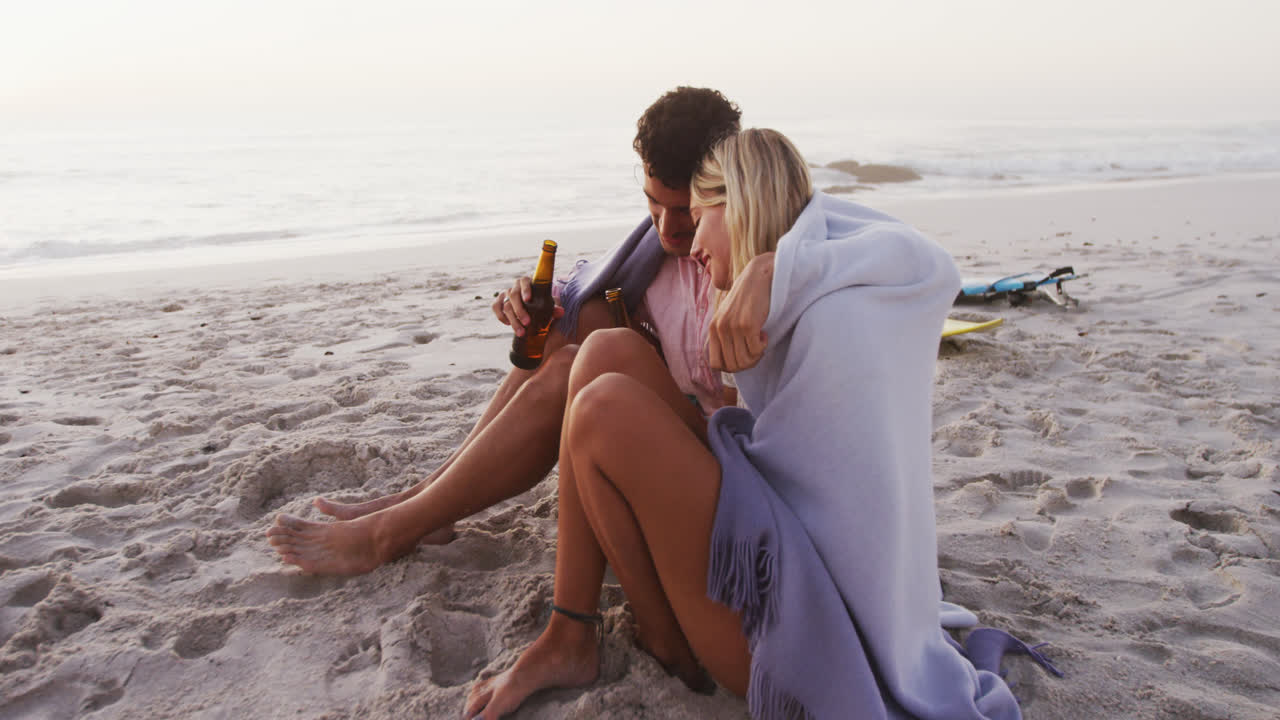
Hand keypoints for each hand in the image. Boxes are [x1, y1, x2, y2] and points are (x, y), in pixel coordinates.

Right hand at [492, 277, 562, 336]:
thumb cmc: (543, 303)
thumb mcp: (549, 305)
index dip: (525, 289)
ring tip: (521, 332)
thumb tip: (560, 312)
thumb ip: (554, 308)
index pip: (525, 281)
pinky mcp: (500, 301)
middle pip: (513, 295)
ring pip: (505, 304)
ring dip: (513, 319)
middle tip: (528, 323)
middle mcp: (516, 286)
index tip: (528, 299)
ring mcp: (507, 293)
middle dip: (520, 310)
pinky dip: (500, 315)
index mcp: (529, 282)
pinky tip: (508, 324)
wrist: (534, 308)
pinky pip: (496, 306)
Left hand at [708, 252, 773, 371]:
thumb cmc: (747, 299)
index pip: (716, 364)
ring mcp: (732, 327)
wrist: (759, 277)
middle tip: (756, 350)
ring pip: (744, 361)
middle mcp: (719, 329)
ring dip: (756, 356)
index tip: (744, 356)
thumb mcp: (729, 317)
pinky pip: (756, 351)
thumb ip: (725, 336)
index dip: (732, 366)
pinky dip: (763, 346)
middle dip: (747, 363)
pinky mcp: (747, 324)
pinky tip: (764, 334)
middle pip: (732, 366)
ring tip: (759, 341)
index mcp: (712, 329)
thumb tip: (732, 364)